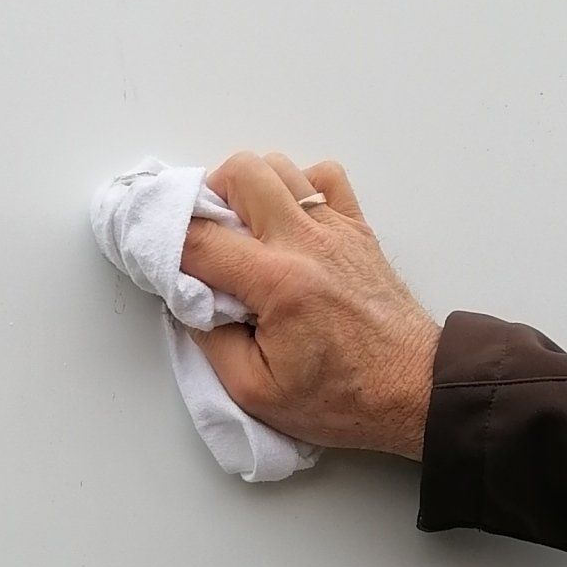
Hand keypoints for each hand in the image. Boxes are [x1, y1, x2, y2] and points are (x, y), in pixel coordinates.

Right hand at [179, 152, 440, 459]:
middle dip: (207, 198)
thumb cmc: (343, 399)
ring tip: (241, 230)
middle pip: (241, 173)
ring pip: (280, 167)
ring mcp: (337, 230)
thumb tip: (189, 302)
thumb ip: (211, 341)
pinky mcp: (358, 230)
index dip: (165, 242)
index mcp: (279, 284)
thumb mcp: (257, 392)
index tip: (153, 254)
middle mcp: (307, 243)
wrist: (414, 391)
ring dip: (249, 188)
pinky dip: (297, 187)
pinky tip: (287, 222)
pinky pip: (323, 177)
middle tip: (202, 237)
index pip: (201, 239)